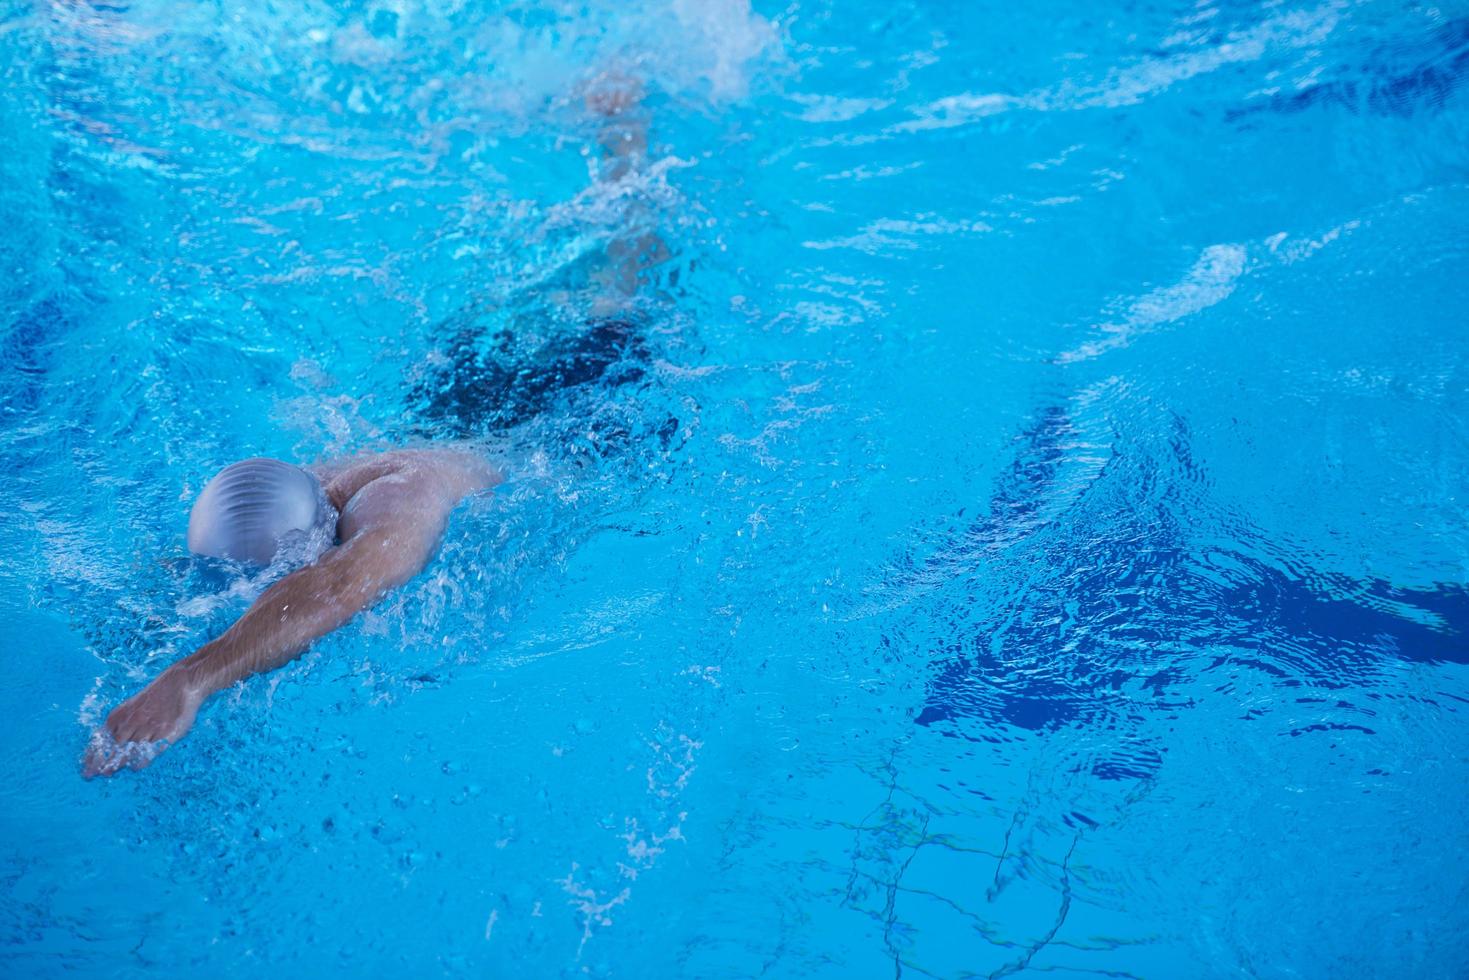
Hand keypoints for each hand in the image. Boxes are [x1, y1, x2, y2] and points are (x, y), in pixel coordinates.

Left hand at [83, 664, 205, 777]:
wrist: (179, 683)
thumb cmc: (154, 697)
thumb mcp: (131, 706)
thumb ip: (119, 723)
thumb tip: (105, 742)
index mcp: (120, 715)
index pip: (101, 739)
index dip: (92, 754)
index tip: (86, 767)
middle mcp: (133, 722)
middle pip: (113, 747)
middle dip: (101, 762)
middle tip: (92, 774)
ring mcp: (149, 728)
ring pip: (129, 751)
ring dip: (117, 763)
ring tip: (109, 772)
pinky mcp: (166, 734)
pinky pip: (149, 751)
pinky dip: (140, 761)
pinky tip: (135, 766)